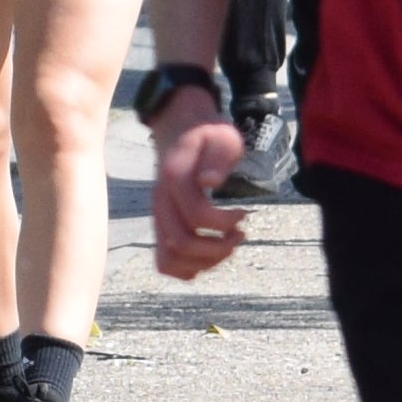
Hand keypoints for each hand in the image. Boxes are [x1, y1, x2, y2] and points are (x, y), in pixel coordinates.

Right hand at [148, 107, 248, 278]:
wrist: (181, 132)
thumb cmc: (208, 137)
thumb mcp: (222, 137)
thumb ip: (217, 158)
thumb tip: (209, 181)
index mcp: (175, 178)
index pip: (196, 215)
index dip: (225, 222)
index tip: (243, 213)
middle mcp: (160, 201)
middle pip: (180, 243)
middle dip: (217, 248)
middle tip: (239, 236)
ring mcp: (158, 217)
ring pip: (171, 258)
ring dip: (205, 262)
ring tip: (227, 247)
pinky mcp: (161, 227)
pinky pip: (165, 263)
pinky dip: (188, 269)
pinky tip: (209, 256)